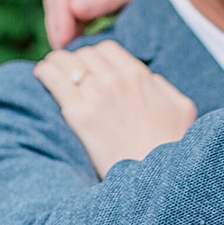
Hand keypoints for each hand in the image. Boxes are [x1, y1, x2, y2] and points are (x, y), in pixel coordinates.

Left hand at [34, 41, 197, 177]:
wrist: (154, 175)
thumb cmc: (172, 144)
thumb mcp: (182, 108)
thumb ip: (163, 87)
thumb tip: (150, 79)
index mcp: (139, 75)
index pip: (107, 49)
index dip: (97, 55)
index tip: (91, 65)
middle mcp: (115, 79)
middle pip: (85, 54)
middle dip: (77, 59)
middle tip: (70, 69)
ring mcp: (95, 95)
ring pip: (66, 62)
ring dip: (57, 62)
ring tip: (51, 67)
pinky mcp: (79, 114)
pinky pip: (54, 80)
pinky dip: (45, 73)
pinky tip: (42, 74)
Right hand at [44, 0, 170, 48]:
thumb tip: (74, 9)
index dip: (58, 16)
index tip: (63, 42)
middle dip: (60, 24)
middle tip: (64, 55)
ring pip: (71, 6)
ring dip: (69, 28)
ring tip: (73, 55)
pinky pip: (86, 12)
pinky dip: (82, 28)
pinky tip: (85, 47)